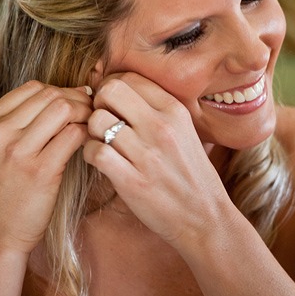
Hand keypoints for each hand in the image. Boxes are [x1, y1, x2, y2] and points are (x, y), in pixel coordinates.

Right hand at [0, 81, 92, 254]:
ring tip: (94, 127)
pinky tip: (92, 144)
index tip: (79, 102)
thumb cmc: (7, 189)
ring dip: (87, 114)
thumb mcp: (0, 149)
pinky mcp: (41, 171)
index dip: (63, 90)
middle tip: (94, 113)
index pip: (34, 87)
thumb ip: (23, 122)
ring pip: (64, 109)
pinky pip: (74, 135)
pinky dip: (88, 134)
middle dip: (80, 100)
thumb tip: (68, 95)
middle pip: (51, 95)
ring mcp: (18, 151)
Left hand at [82, 73, 236, 244]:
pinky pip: (94, 152)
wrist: (205, 217)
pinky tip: (101, 162)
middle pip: (110, 91)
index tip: (112, 105)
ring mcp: (147, 154)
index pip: (131, 78)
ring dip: (91, 132)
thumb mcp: (187, 133)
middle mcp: (162, 127)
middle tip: (102, 122)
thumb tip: (124, 90)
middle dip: (98, 103)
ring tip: (102, 144)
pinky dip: (89, 155)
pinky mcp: (132, 180)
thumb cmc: (192, 175)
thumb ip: (159, 112)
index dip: (112, 88)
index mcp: (176, 112)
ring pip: (97, 121)